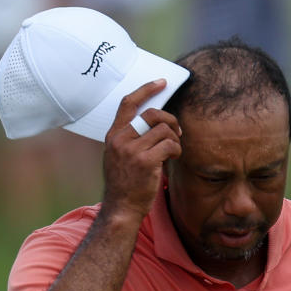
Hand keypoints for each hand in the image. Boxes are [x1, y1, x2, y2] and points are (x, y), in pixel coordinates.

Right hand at [101, 80, 182, 218]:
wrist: (121, 208)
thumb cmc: (125, 182)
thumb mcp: (118, 155)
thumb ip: (130, 138)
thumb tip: (156, 121)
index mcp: (113, 135)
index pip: (128, 103)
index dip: (146, 89)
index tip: (161, 82)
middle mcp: (120, 139)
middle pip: (152, 114)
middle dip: (170, 119)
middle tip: (176, 131)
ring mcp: (132, 150)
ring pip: (164, 130)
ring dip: (175, 139)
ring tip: (173, 151)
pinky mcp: (145, 161)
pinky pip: (170, 145)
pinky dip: (177, 150)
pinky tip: (173, 158)